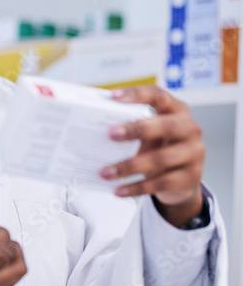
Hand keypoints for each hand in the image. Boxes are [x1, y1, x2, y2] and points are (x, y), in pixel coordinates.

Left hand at [100, 85, 205, 226]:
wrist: (182, 179)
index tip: (112, 97)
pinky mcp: (192, 176)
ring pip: (160, 158)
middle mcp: (190, 128)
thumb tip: (92, 126)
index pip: (158, 95)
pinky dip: (137, 187)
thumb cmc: (158, 147)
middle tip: (110, 134)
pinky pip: (161, 183)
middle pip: (165, 125)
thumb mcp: (148, 134)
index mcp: (176, 110)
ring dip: (128, 166)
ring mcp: (194, 152)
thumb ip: (130, 126)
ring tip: (104, 172)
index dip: (136, 95)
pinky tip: (118, 190)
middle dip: (136, 129)